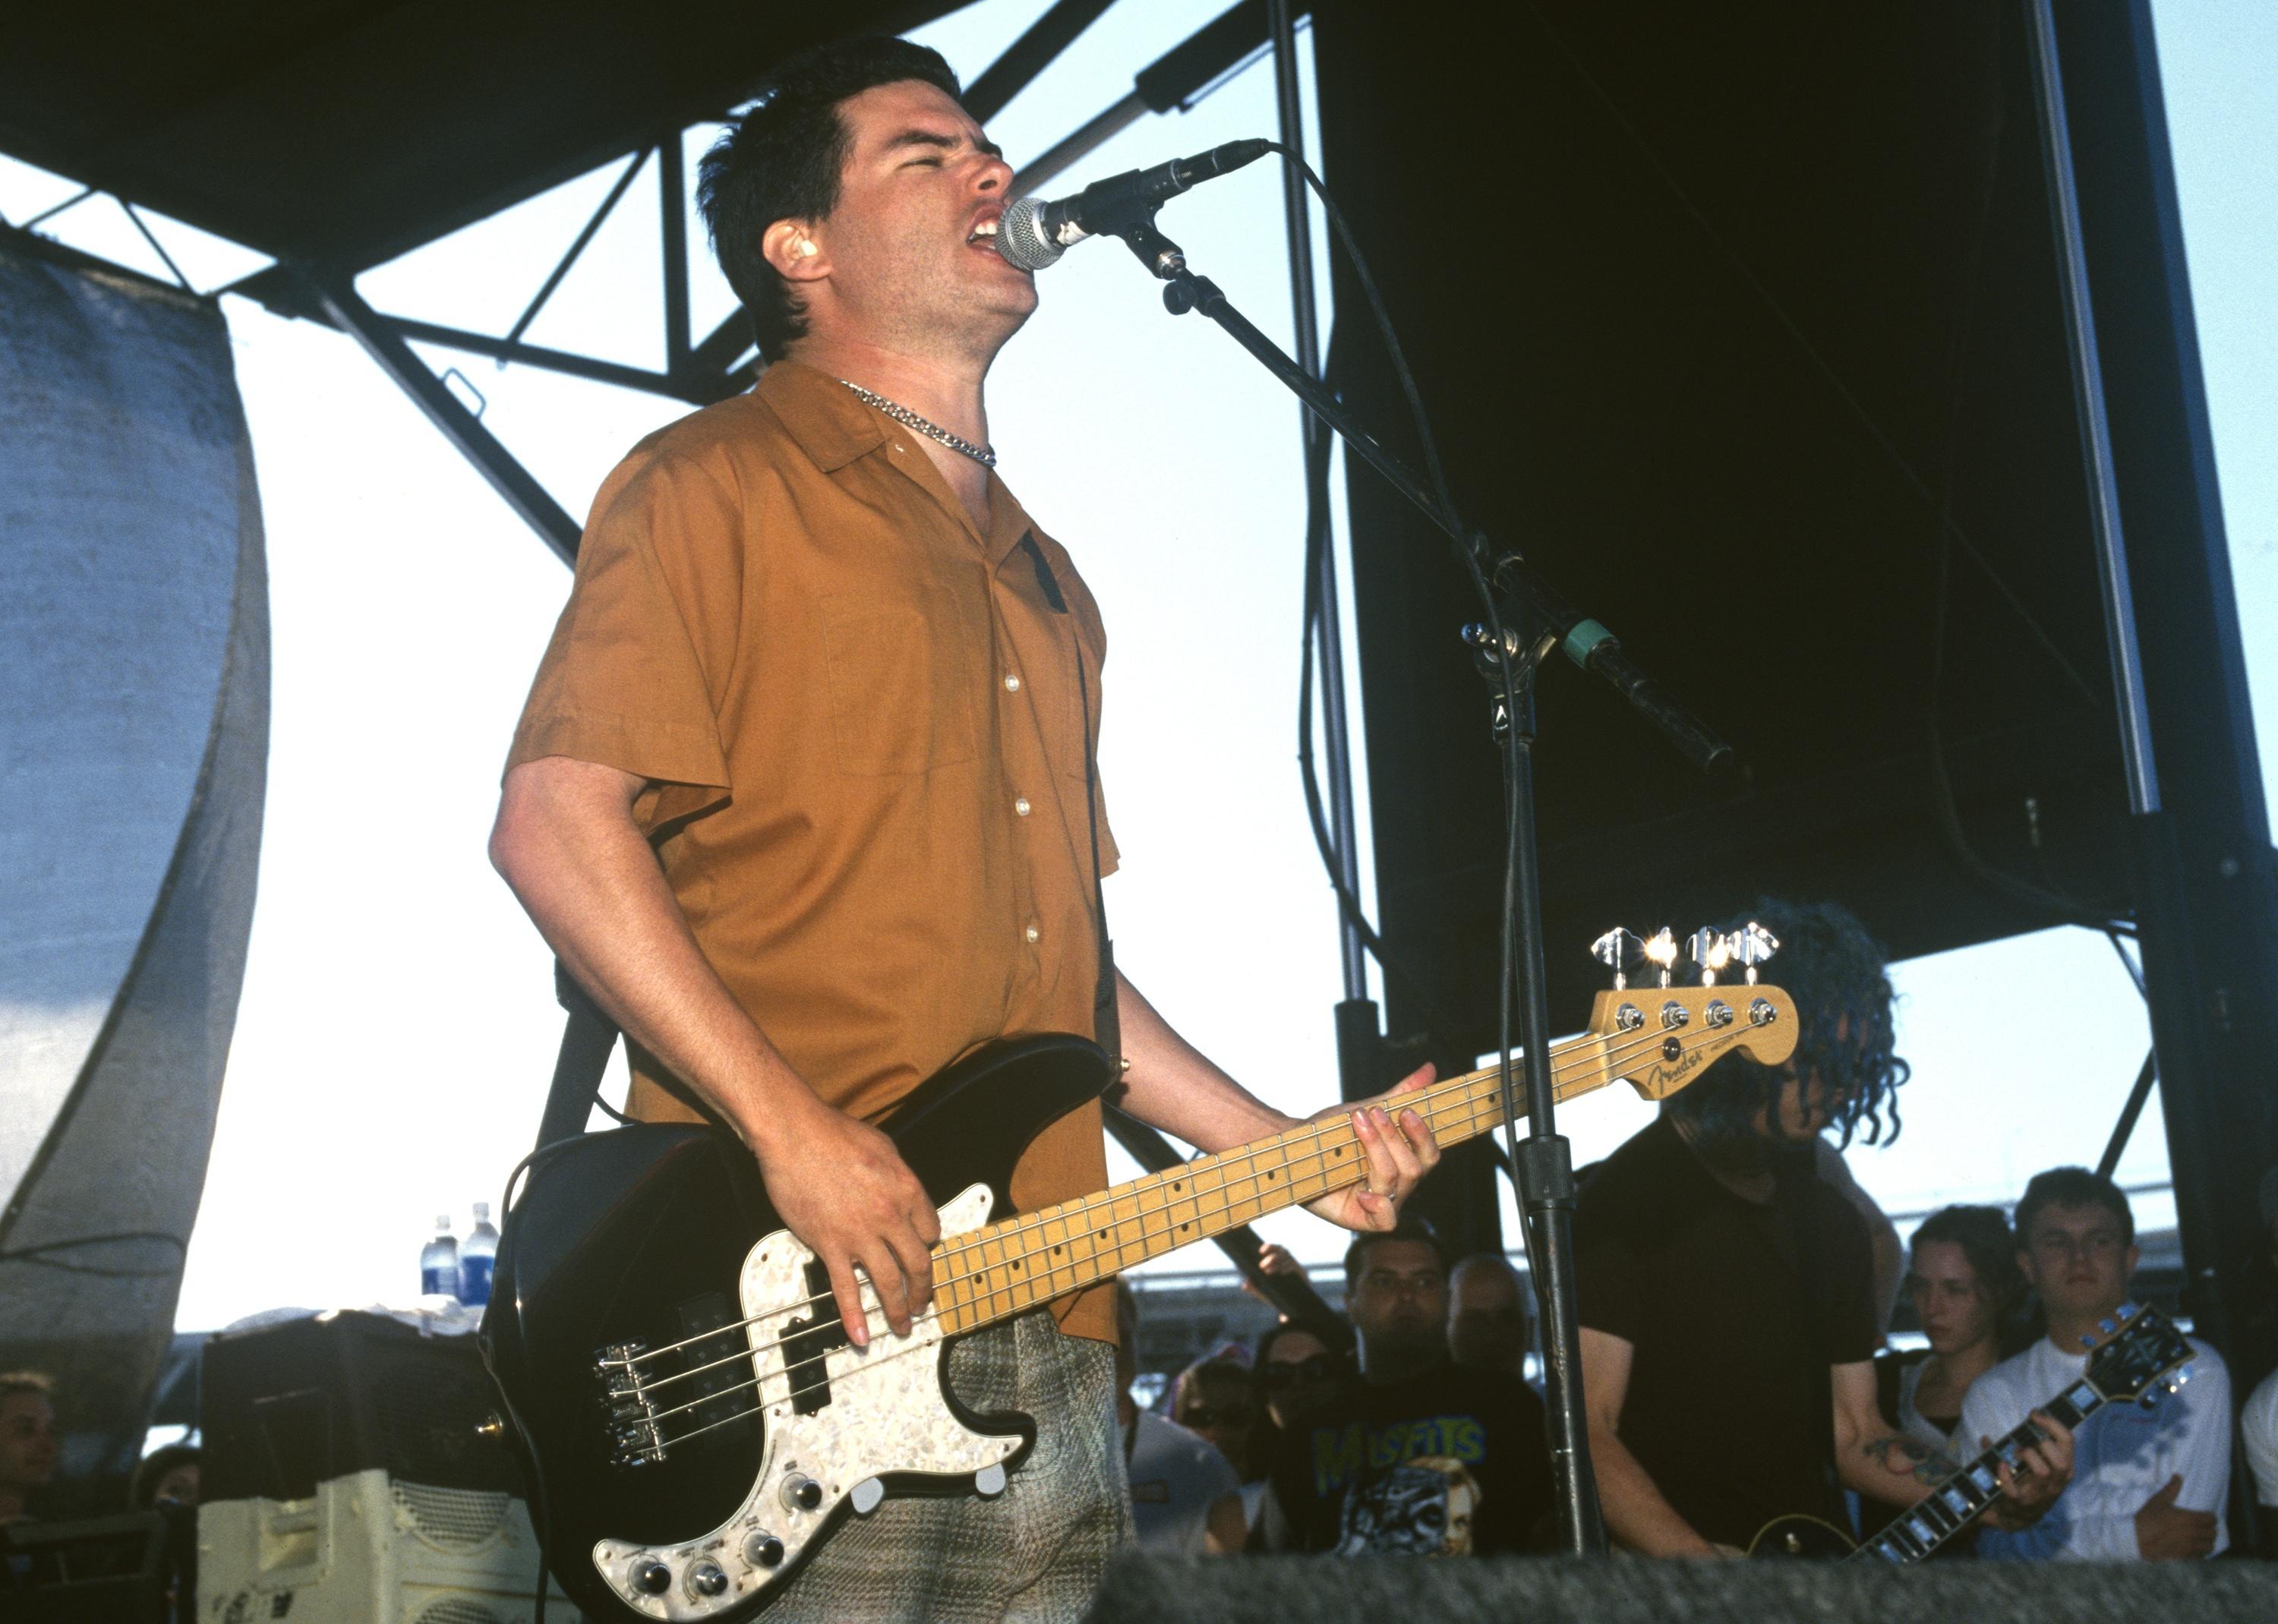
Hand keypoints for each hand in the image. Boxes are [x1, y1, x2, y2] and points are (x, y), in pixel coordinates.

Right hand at [753, 1100, 938, 1346]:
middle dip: (923, 1289)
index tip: (923, 1252)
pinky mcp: (830, 1246)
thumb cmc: (834, 1133)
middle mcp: (890, 1216)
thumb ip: (897, 1174)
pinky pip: (846, 1289)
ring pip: (888, 1283)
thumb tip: (901, 1191)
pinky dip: (855, 1316)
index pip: (931, 1229)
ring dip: (898, 1310)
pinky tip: (862, 1335)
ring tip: (902, 1325)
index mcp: (907, 1190)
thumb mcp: (883, 1147)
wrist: (795, 1135)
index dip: (928, 1243)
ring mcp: (860, 1235)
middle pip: (918, 1264)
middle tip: (921, 1303)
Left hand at [1239, 1242, 1303, 1306]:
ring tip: (1268, 1272)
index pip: (1275, 1249)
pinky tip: (1282, 1272)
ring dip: (1278, 1263)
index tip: (1260, 1251)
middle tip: (1261, 1266)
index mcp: (1279, 1262)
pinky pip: (1296, 1267)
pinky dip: (1288, 1267)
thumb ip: (1253, 1288)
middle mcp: (1289, 1262)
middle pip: (1282, 1251)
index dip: (1269, 1247)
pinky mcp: (1303, 1275)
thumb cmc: (1276, 1298)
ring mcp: (1296, 1268)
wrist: (1291, 1309)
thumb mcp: (1263, 1293)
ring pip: (1288, 1258)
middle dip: (1271, 1257)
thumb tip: (1245, 1285)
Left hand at [1302, 1065, 1440, 1232]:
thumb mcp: (1367, 1108)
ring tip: (1357, 1124)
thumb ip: (1399, 1094)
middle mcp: (1396, 1185)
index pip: (1429, 1155)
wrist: (1293, 1146)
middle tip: (1371, 1114)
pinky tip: (1364, 1192)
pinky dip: (1379, 1206)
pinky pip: (1385, 1221)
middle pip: (1414, 1169)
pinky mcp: (1360, 1219)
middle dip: (1392, 1138)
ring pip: (1394, 1182)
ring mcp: (1379, 1203)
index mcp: (1402, 1161)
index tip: (1405, 1111)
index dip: (1423, 1136)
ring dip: (1376, 1150)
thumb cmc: (1330, 1132)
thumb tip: (1430, 1069)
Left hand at [1983, 1411, 2074, 1528]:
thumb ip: (2026, 1443)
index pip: (2068, 1442)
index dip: (2053, 1424)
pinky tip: (2001, 1465)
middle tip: (2028, 1441)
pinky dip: (2005, 1475)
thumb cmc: (2027, 1481)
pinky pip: (2014, 1490)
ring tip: (2015, 1452)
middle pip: (2061, 1461)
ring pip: (2043, 1472)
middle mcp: (2056, 1483)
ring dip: (2027, 1456)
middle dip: (2043, 1444)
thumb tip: (2011, 1424)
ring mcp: (2039, 1495)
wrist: (2016, 1516)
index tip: (2035, 1414)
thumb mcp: (2036, 1464)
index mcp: (2063, 1469)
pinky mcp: (2020, 1503)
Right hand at [2133, 1474, 2217, 1559]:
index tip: (2206, 1516)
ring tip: (2202, 1538)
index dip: (2211, 1517)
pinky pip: (2202, 1556)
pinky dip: (2201, 1552)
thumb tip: (2178, 1476)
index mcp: (2188, 1518)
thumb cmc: (2147, 1518)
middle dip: (2211, 1529)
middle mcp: (2192, 1533)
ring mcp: (2189, 1547)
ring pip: (2210, 1546)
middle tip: (2205, 1527)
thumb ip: (2171, 1489)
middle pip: (2213, 1533)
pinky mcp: (2185, 1557)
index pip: (2211, 1519)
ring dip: (2208, 1541)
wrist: (2136, 1539)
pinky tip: (2195, 1547)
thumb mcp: (2158, 1501)